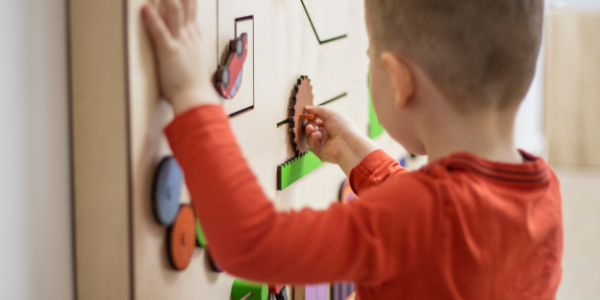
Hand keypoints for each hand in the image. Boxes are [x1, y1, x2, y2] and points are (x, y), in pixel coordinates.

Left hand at [142, 0, 219, 114]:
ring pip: (175, 12)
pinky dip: (152, 18)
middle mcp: (189, 37)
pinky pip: (160, 31)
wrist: (196, 99)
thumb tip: (184, 56)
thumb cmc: (193, 88)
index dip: (189, 0)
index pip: (191, 13)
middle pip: (186, 7)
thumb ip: (188, 56)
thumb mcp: (193, 67)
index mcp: (194, 41)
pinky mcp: (169, 51)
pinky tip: (145, 8)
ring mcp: (181, 43)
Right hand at [305, 106, 379, 175]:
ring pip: (310, 136)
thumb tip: (306, 108)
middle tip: (310, 122)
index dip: (312, 117)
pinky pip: (311, 145)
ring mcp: (324, 143)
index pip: (318, 120)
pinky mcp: (320, 152)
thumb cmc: (343, 127)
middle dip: (309, 124)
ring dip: (309, 130)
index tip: (308, 114)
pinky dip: (311, 139)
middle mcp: (328, 134)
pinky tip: (315, 135)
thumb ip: (318, 110)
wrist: (348, 144)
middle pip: (313, 128)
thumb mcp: (331, 114)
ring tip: (311, 128)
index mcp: (332, 125)